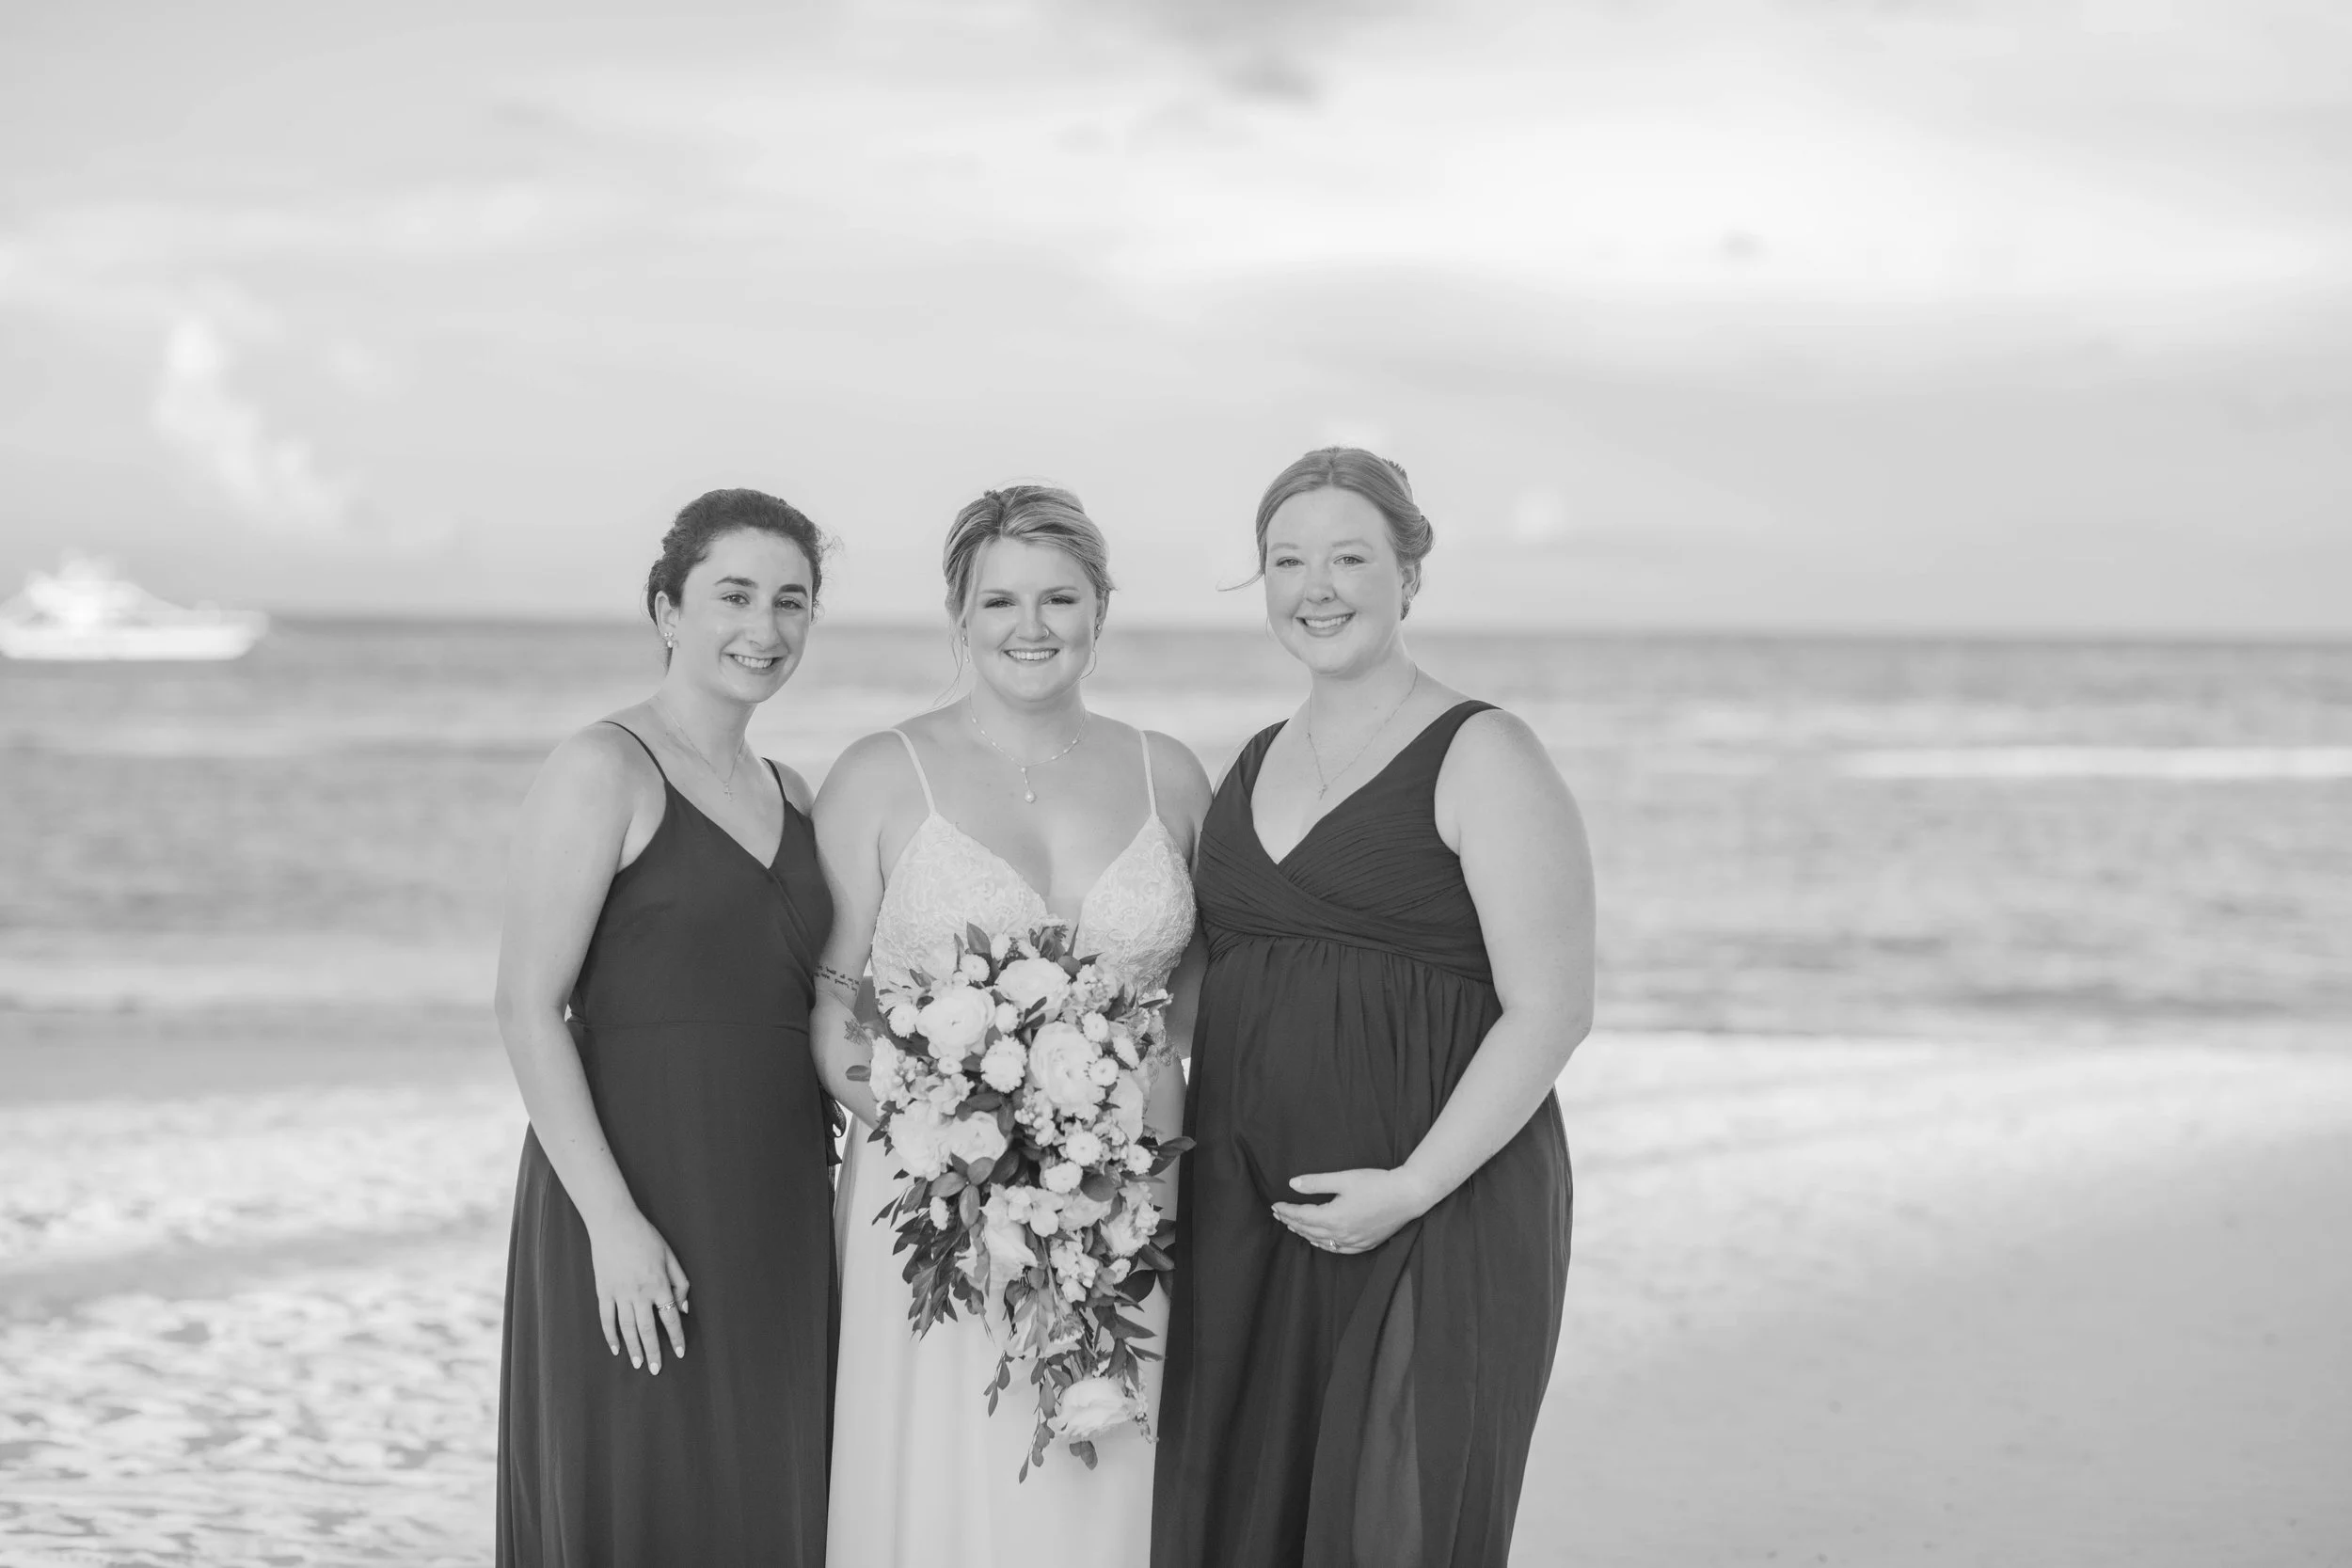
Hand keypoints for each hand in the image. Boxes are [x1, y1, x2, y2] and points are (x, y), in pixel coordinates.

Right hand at [588, 1208, 689, 1373]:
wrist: (614, 1224)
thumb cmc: (646, 1237)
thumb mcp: (670, 1256)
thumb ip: (680, 1282)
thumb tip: (684, 1308)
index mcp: (658, 1284)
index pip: (670, 1318)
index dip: (676, 1337)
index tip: (680, 1352)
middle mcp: (639, 1293)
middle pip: (648, 1330)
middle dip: (653, 1351)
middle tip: (655, 1370)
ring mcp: (619, 1294)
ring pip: (627, 1328)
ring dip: (634, 1348)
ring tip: (638, 1364)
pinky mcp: (603, 1291)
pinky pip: (606, 1319)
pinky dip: (610, 1335)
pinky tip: (616, 1349)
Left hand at [1272, 1167, 1434, 1255]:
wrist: (1408, 1195)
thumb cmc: (1377, 1183)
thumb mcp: (1344, 1178)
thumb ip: (1316, 1183)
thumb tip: (1292, 1184)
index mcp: (1334, 1218)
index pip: (1302, 1216)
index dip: (1287, 1211)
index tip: (1275, 1206)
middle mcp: (1342, 1234)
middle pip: (1309, 1230)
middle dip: (1291, 1222)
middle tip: (1279, 1215)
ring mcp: (1354, 1241)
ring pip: (1322, 1241)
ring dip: (1305, 1234)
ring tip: (1293, 1226)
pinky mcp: (1366, 1243)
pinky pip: (1339, 1249)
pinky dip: (1325, 1245)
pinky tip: (1320, 1241)